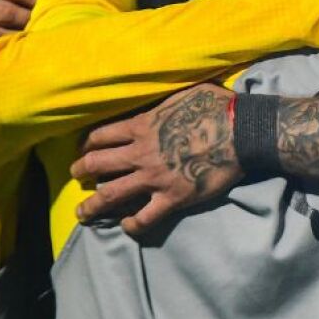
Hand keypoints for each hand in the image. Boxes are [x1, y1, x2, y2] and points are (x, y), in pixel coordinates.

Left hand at [72, 83, 239, 234]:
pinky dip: (132, 225)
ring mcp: (154, 178)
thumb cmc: (217, 106)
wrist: (242, 131)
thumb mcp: (183, 92)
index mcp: (141, 126)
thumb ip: (162, 100)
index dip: (86, 144)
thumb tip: (158, 95)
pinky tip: (128, 226)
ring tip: (83, 213)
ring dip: (92, 206)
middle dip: (80, 171)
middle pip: (96, 165)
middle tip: (76, 176)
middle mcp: (140, 153)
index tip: (82, 149)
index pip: (100, 136)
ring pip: (110, 195)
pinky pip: (144, 218)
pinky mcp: (172, 198)